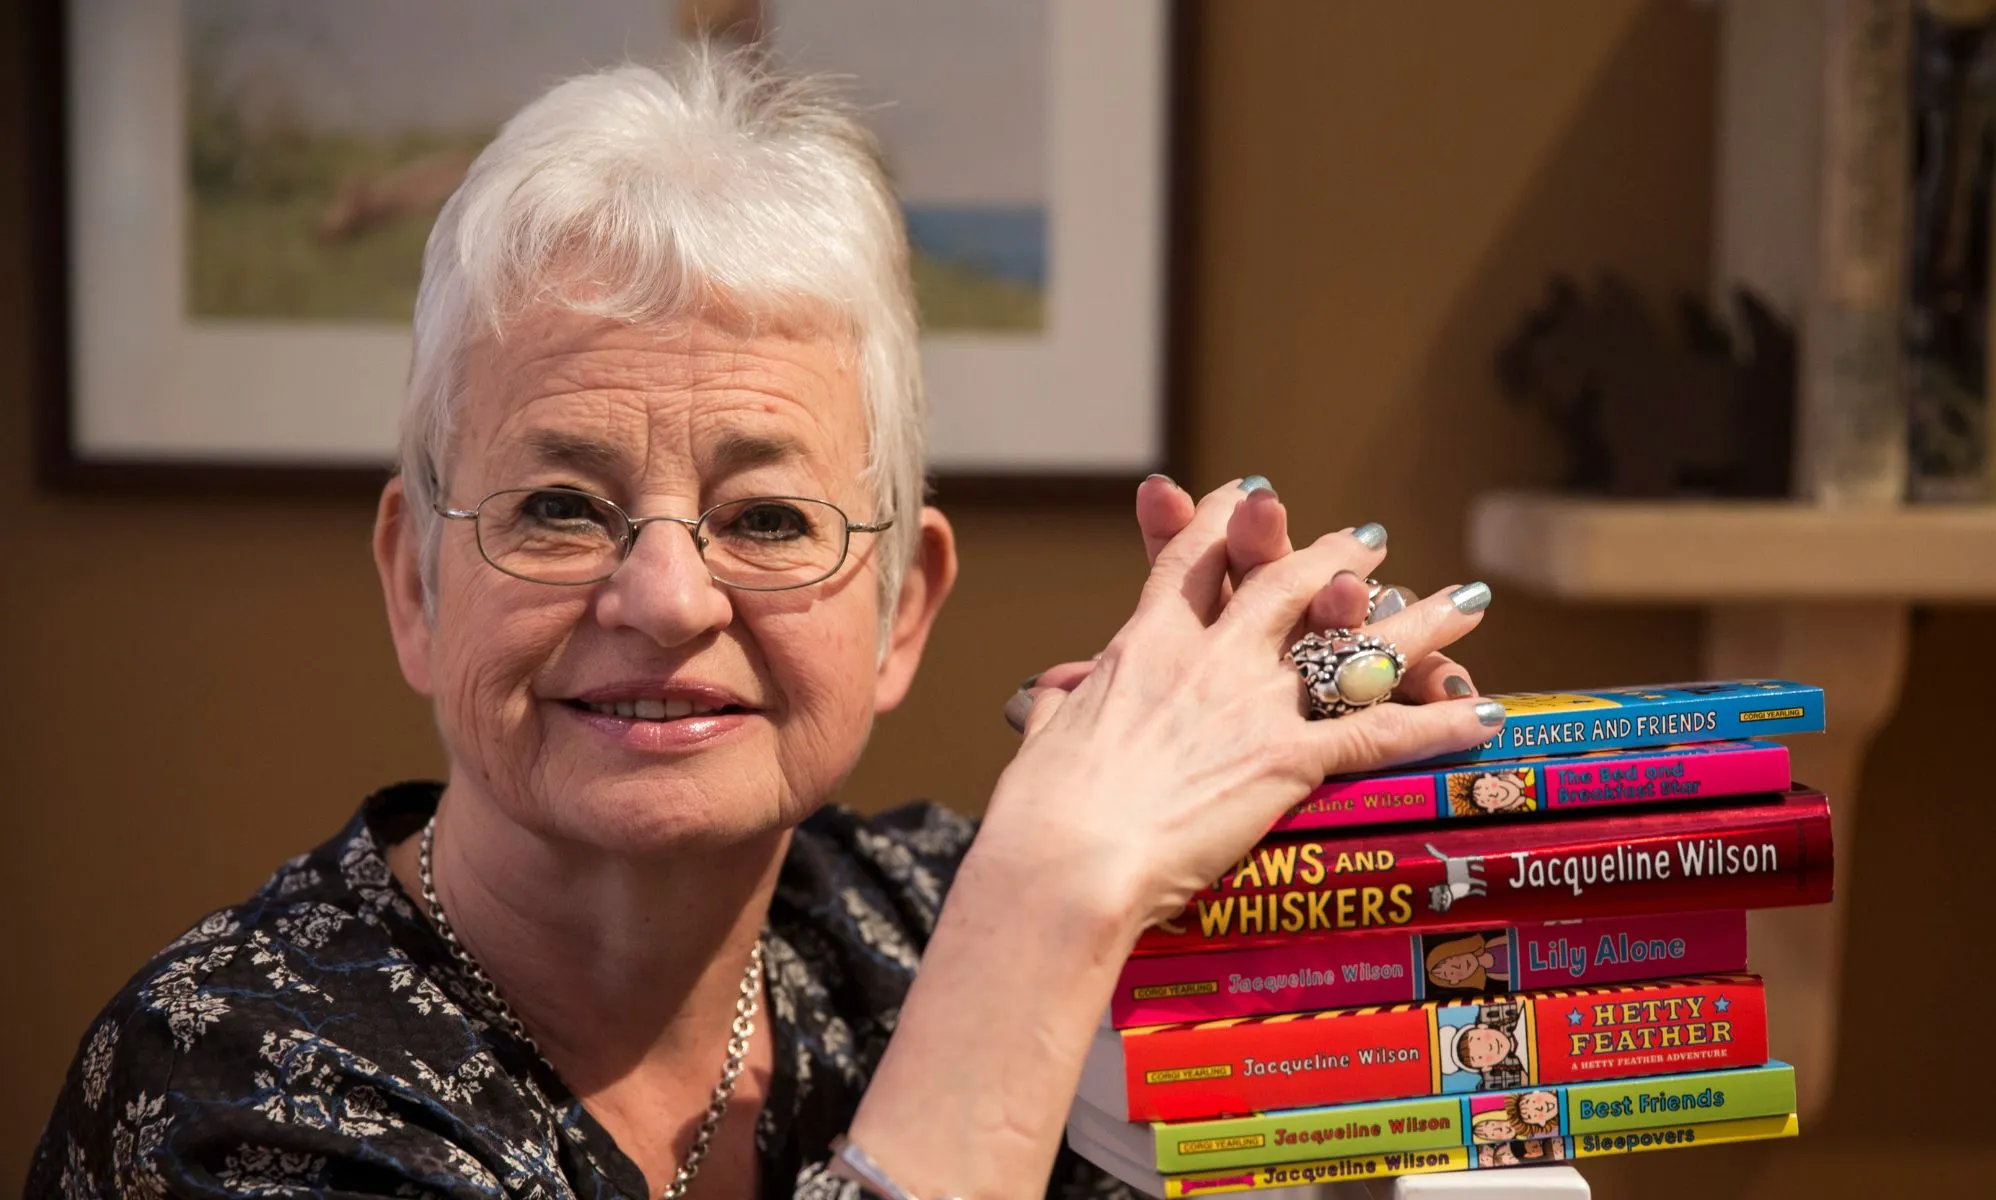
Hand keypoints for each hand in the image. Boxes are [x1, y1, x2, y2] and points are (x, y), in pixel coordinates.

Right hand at [976, 480, 1502, 941]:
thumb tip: (1050, 694)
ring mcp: (1253, 704)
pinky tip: (1482, 716)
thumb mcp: (1046, 739)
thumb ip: (1063, 705)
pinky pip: (1381, 734)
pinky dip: (1438, 723)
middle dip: (1335, 557)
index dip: (1225, 523)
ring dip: (1416, 623)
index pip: (1192, 562)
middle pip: (1287, 585)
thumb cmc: (1040, 810)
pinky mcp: (1288, 761)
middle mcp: (1208, 657)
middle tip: (1371, 540)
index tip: (1251, 496)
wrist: (1067, 857)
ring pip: (1352, 646)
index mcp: (1143, 646)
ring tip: (1462, 601)